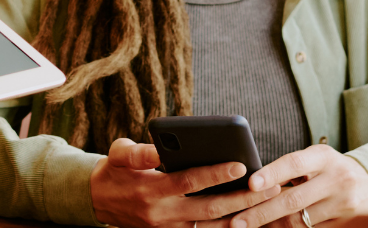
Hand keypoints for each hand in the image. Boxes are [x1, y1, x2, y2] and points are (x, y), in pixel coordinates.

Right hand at [90, 138, 280, 227]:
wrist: (97, 201)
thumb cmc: (114, 171)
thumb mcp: (117, 154)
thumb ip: (138, 152)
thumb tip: (160, 147)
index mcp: (151, 189)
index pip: (189, 181)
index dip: (216, 174)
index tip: (241, 164)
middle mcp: (163, 214)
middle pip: (210, 209)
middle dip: (242, 199)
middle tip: (270, 187)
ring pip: (211, 227)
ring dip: (240, 217)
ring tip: (267, 204)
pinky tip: (246, 218)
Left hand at [228, 145, 367, 227]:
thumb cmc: (331, 167)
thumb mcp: (317, 158)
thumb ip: (292, 168)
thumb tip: (253, 182)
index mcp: (324, 157)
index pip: (295, 164)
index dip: (272, 174)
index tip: (250, 184)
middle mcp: (336, 179)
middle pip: (294, 199)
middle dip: (262, 212)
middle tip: (237, 220)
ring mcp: (341, 204)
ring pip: (300, 220)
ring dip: (271, 225)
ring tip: (247, 227)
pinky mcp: (343, 223)